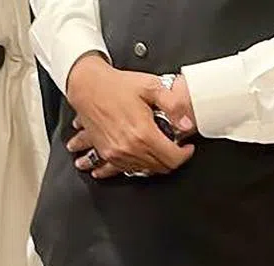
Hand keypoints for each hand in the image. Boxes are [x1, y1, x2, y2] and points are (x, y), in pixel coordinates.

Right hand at [65, 53, 193, 178]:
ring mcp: (116, 154)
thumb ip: (173, 105)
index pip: (172, 158)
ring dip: (154, 162)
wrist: (87, 86)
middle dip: (171, 158)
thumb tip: (186, 123)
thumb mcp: (151, 86)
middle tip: (174, 145)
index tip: (186, 147)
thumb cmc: (115, 86)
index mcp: (143, 134)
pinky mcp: (106, 154)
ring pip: (144, 170)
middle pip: (160, 167)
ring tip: (157, 147)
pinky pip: (124, 170)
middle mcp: (129, 148)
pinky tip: (136, 162)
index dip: (185, 154)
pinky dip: (134, 167)